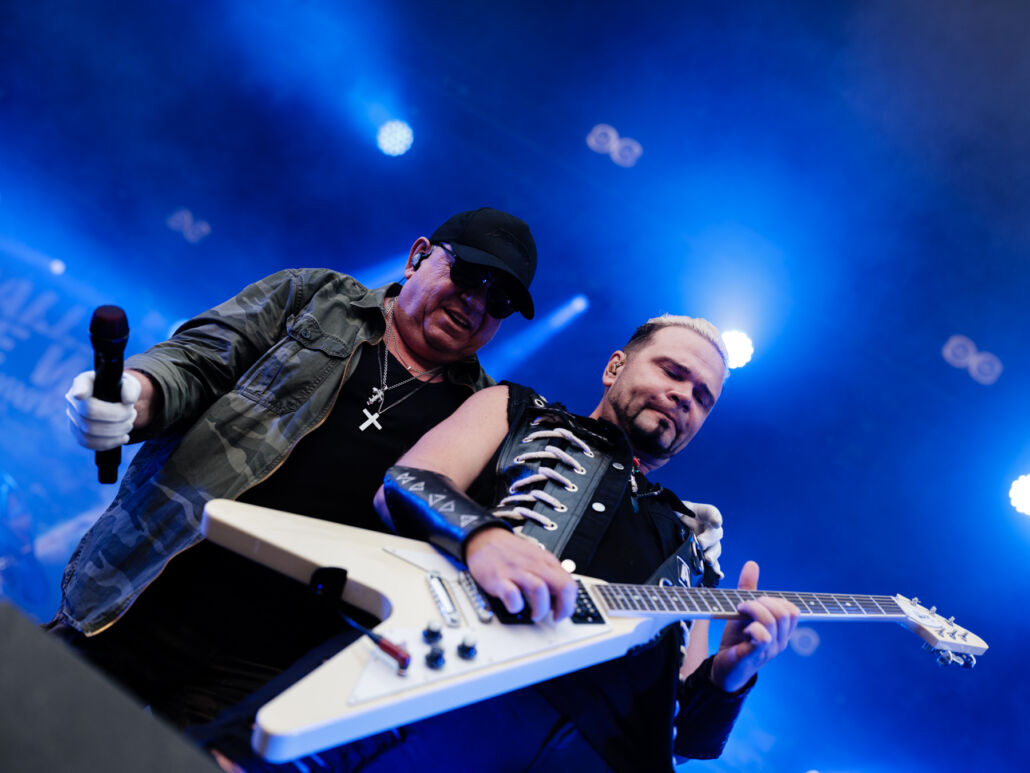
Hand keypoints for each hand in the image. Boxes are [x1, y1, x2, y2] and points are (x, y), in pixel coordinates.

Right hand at [65, 370, 141, 449]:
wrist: (117, 403)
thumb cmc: (121, 391)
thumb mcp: (129, 384)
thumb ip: (130, 388)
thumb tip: (128, 401)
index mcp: (85, 382)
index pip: (80, 386)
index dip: (79, 391)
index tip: (80, 395)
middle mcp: (73, 400)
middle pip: (90, 414)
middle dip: (118, 417)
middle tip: (131, 414)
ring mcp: (72, 418)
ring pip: (89, 432)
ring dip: (117, 431)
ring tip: (129, 424)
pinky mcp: (77, 434)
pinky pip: (89, 443)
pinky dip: (110, 443)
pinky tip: (123, 437)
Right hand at [465, 527, 578, 622]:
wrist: (484, 539)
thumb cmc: (510, 552)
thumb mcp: (537, 558)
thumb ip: (549, 576)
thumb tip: (559, 599)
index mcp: (546, 561)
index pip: (570, 583)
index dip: (570, 603)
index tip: (562, 611)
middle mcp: (535, 565)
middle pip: (562, 586)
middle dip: (563, 608)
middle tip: (555, 617)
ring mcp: (517, 571)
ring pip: (540, 590)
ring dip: (540, 609)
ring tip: (534, 614)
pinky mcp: (499, 579)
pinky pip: (512, 595)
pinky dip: (515, 605)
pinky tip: (514, 606)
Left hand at [679, 500, 723, 579]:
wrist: (672, 527)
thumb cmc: (676, 515)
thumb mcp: (675, 510)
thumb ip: (676, 510)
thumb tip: (675, 512)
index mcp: (703, 514)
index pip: (711, 512)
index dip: (715, 517)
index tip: (716, 523)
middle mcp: (709, 529)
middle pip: (716, 534)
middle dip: (709, 539)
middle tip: (701, 543)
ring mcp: (708, 543)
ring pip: (715, 549)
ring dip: (713, 555)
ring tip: (707, 560)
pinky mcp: (705, 555)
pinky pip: (714, 563)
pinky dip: (716, 569)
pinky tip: (718, 574)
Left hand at [710, 561, 797, 691]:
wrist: (724, 667)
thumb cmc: (737, 639)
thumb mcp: (743, 611)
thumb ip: (749, 589)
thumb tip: (752, 564)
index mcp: (780, 630)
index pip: (793, 611)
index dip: (777, 601)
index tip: (757, 600)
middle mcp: (780, 640)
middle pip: (787, 613)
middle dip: (765, 602)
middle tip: (746, 605)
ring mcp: (769, 650)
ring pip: (774, 621)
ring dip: (754, 609)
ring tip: (740, 611)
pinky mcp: (755, 655)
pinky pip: (763, 637)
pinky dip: (752, 627)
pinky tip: (743, 629)